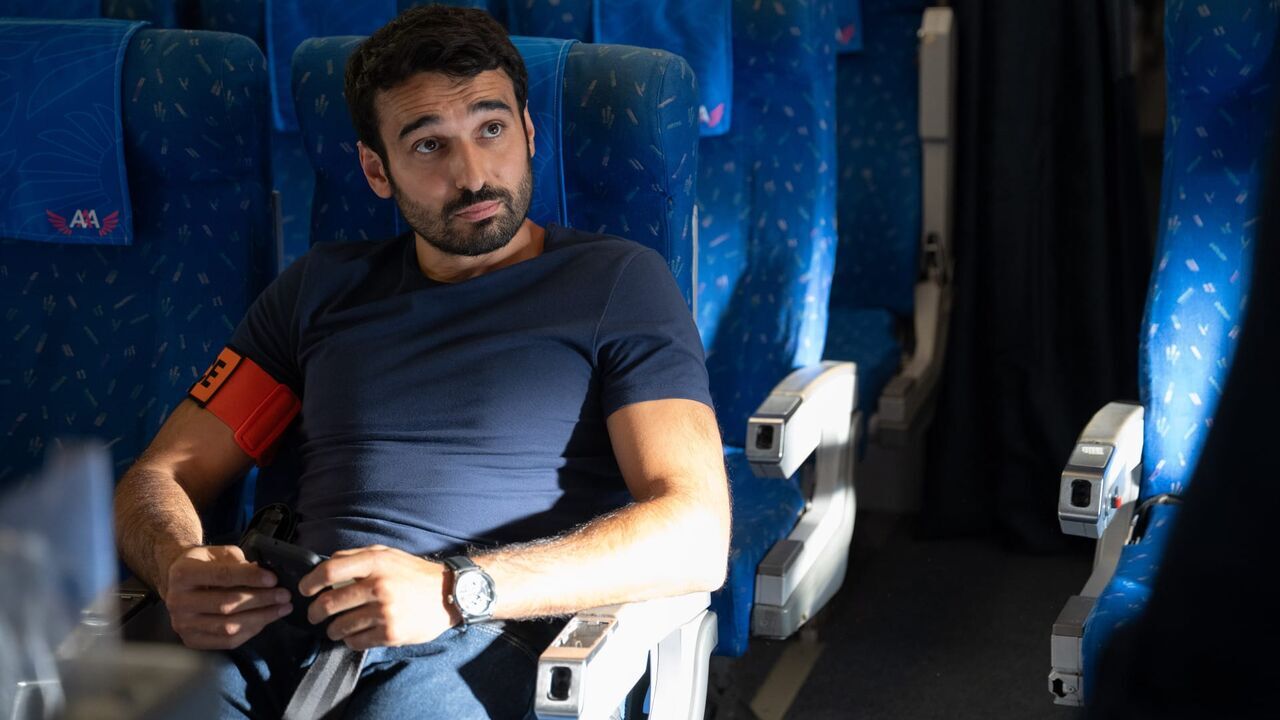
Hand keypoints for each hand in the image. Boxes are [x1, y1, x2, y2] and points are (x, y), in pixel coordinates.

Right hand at [163, 545, 290, 649]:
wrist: (179, 584)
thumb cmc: (204, 564)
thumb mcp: (217, 553)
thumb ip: (238, 562)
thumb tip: (265, 575)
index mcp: (183, 574)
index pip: (222, 576)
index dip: (250, 578)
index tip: (274, 579)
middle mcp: (178, 601)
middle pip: (226, 604)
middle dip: (260, 600)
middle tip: (284, 595)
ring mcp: (182, 624)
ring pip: (228, 626)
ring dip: (260, 618)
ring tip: (282, 608)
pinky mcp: (191, 640)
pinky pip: (226, 641)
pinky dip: (250, 631)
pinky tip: (266, 620)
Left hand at [299, 544, 458, 650]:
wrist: (448, 594)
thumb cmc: (413, 573)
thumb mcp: (387, 554)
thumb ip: (356, 557)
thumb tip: (325, 566)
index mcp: (375, 563)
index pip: (330, 571)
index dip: (310, 582)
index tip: (305, 590)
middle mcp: (378, 586)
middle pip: (329, 603)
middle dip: (315, 612)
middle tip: (314, 615)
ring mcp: (384, 612)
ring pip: (340, 626)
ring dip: (332, 629)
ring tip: (335, 628)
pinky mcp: (390, 633)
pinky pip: (356, 642)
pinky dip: (350, 640)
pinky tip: (355, 635)